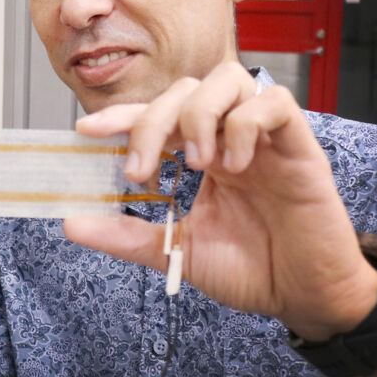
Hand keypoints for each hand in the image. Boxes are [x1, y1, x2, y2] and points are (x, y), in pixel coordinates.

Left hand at [67, 61, 376, 339]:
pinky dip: (245, 124)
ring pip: (229, 79)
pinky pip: (274, 103)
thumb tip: (71, 223)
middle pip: (185, 90)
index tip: (86, 130)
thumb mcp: (176, 251)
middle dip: (152, 121)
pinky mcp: (300, 147)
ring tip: (196, 163)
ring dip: (199, 114)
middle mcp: (230, 138)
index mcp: (201, 155)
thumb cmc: (252, 269)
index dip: (122, 115)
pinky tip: (234, 165)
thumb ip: (127, 236)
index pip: (156, 114)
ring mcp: (264, 139)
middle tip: (140, 170)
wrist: (305, 296)